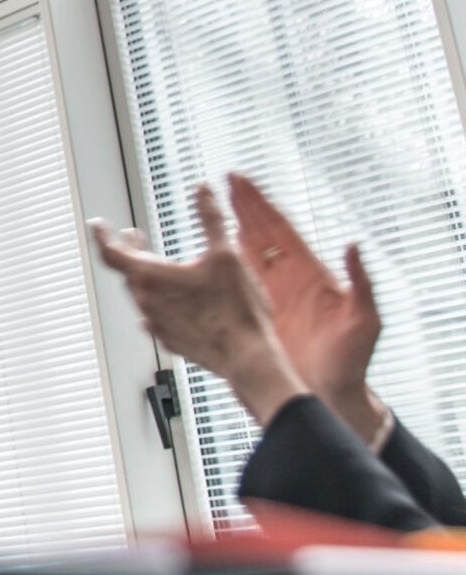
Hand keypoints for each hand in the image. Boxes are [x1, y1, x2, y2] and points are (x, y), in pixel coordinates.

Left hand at [90, 183, 307, 425]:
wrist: (247, 357)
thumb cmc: (236, 309)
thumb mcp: (226, 254)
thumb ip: (211, 218)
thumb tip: (203, 190)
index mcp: (152, 278)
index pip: (112, 253)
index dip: (102, 235)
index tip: (97, 224)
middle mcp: (147, 302)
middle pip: (127, 272)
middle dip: (129, 250)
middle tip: (133, 236)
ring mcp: (157, 325)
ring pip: (141, 294)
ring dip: (144, 275)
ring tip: (156, 264)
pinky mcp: (171, 341)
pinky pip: (155, 316)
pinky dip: (159, 300)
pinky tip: (172, 300)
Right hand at [226, 174, 383, 442]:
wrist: (332, 392)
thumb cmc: (352, 360)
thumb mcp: (365, 319)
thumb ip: (361, 282)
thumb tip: (354, 246)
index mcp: (311, 275)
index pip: (280, 230)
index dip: (260, 204)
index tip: (241, 182)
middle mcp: (290, 280)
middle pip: (261, 233)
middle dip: (243, 207)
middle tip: (225, 183)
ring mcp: (273, 296)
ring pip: (246, 254)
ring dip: (231, 230)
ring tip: (218, 207)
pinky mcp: (259, 314)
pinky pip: (237, 283)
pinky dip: (223, 266)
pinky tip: (209, 257)